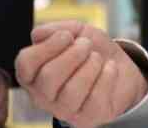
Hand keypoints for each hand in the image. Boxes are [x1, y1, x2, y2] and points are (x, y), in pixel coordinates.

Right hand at [14, 21, 147, 127]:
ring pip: (71, 91)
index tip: (67, 36)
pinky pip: (95, 98)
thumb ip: (55, 29)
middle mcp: (43, 96)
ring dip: (90, 66)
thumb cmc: (92, 51)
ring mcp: (65, 110)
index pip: (25, 63)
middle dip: (74, 54)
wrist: (122, 68)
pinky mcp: (88, 118)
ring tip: (97, 58)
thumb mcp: (76, 32)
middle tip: (86, 45)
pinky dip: (106, 77)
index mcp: (34, 75)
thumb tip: (38, 34)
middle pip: (49, 77)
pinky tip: (110, 68)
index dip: (48, 46)